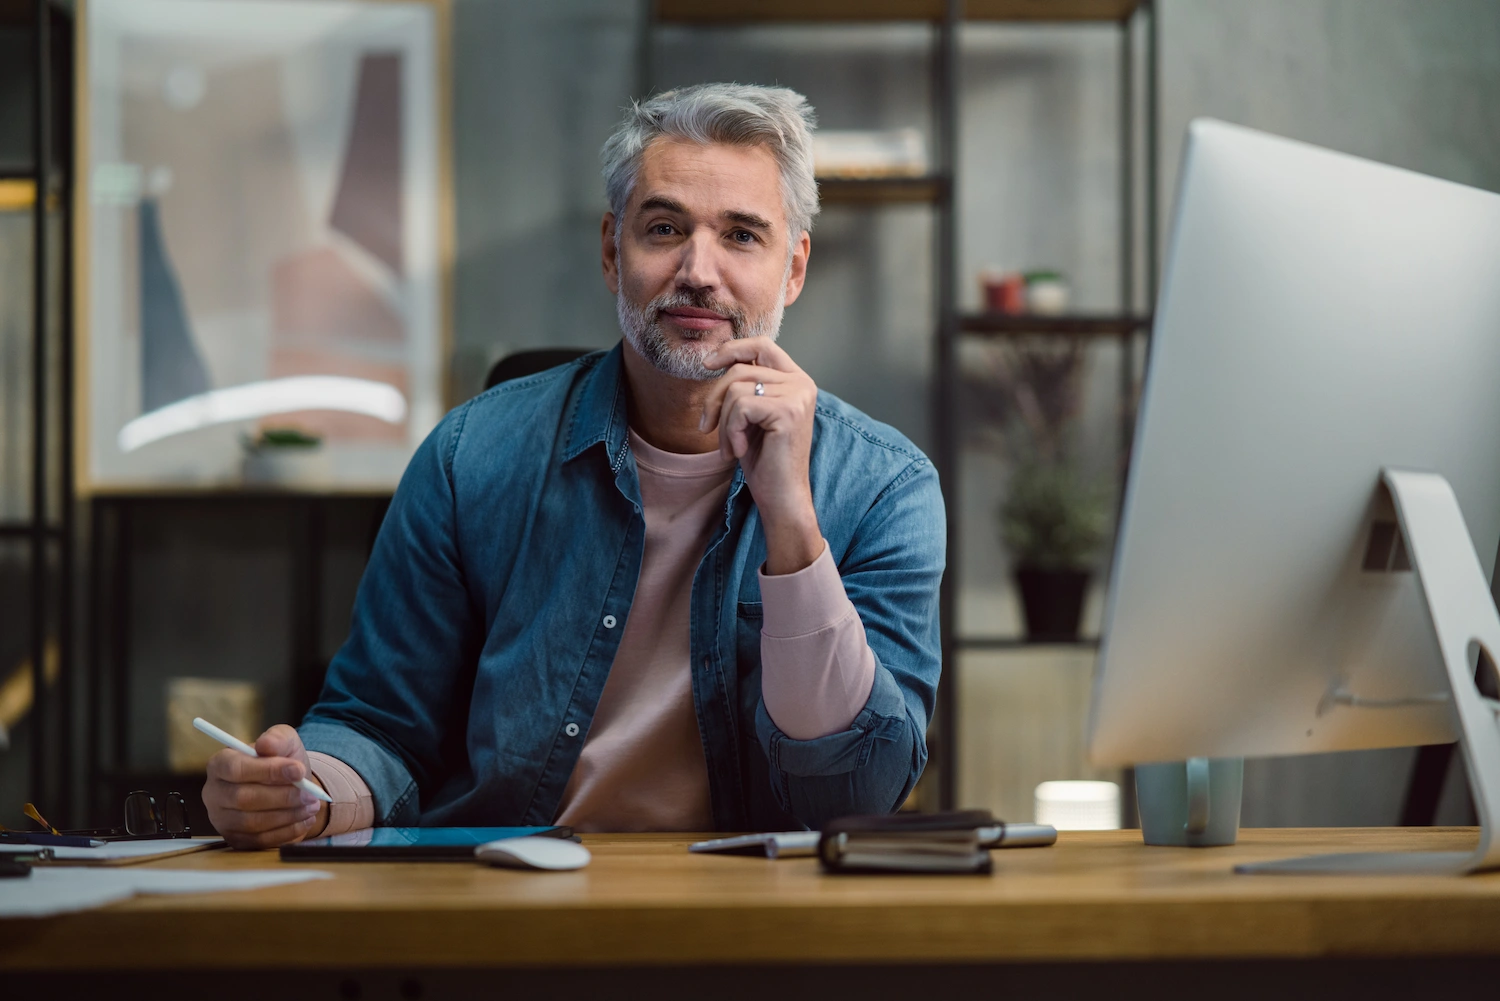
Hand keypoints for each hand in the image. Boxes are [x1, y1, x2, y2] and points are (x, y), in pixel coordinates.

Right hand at [202, 724, 328, 849]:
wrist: (288, 785)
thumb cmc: (281, 761)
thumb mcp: (284, 741)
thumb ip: (277, 739)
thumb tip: (267, 745)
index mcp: (220, 764)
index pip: (236, 769)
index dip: (268, 770)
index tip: (299, 770)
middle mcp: (214, 793)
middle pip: (243, 798)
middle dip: (283, 797)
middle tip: (311, 794)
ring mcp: (221, 819)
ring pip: (253, 822)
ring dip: (288, 815)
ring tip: (312, 806)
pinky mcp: (235, 839)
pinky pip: (260, 841)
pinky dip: (287, 831)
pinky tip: (305, 820)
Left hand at [699, 337, 822, 574]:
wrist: (782, 497)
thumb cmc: (765, 461)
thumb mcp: (751, 416)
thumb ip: (745, 386)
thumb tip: (713, 358)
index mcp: (796, 380)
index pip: (762, 345)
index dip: (731, 349)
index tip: (706, 364)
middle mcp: (802, 383)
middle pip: (740, 369)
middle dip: (714, 399)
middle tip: (707, 428)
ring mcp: (798, 395)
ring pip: (736, 388)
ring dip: (723, 421)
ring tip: (730, 446)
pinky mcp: (788, 411)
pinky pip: (740, 406)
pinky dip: (730, 431)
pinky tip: (739, 451)